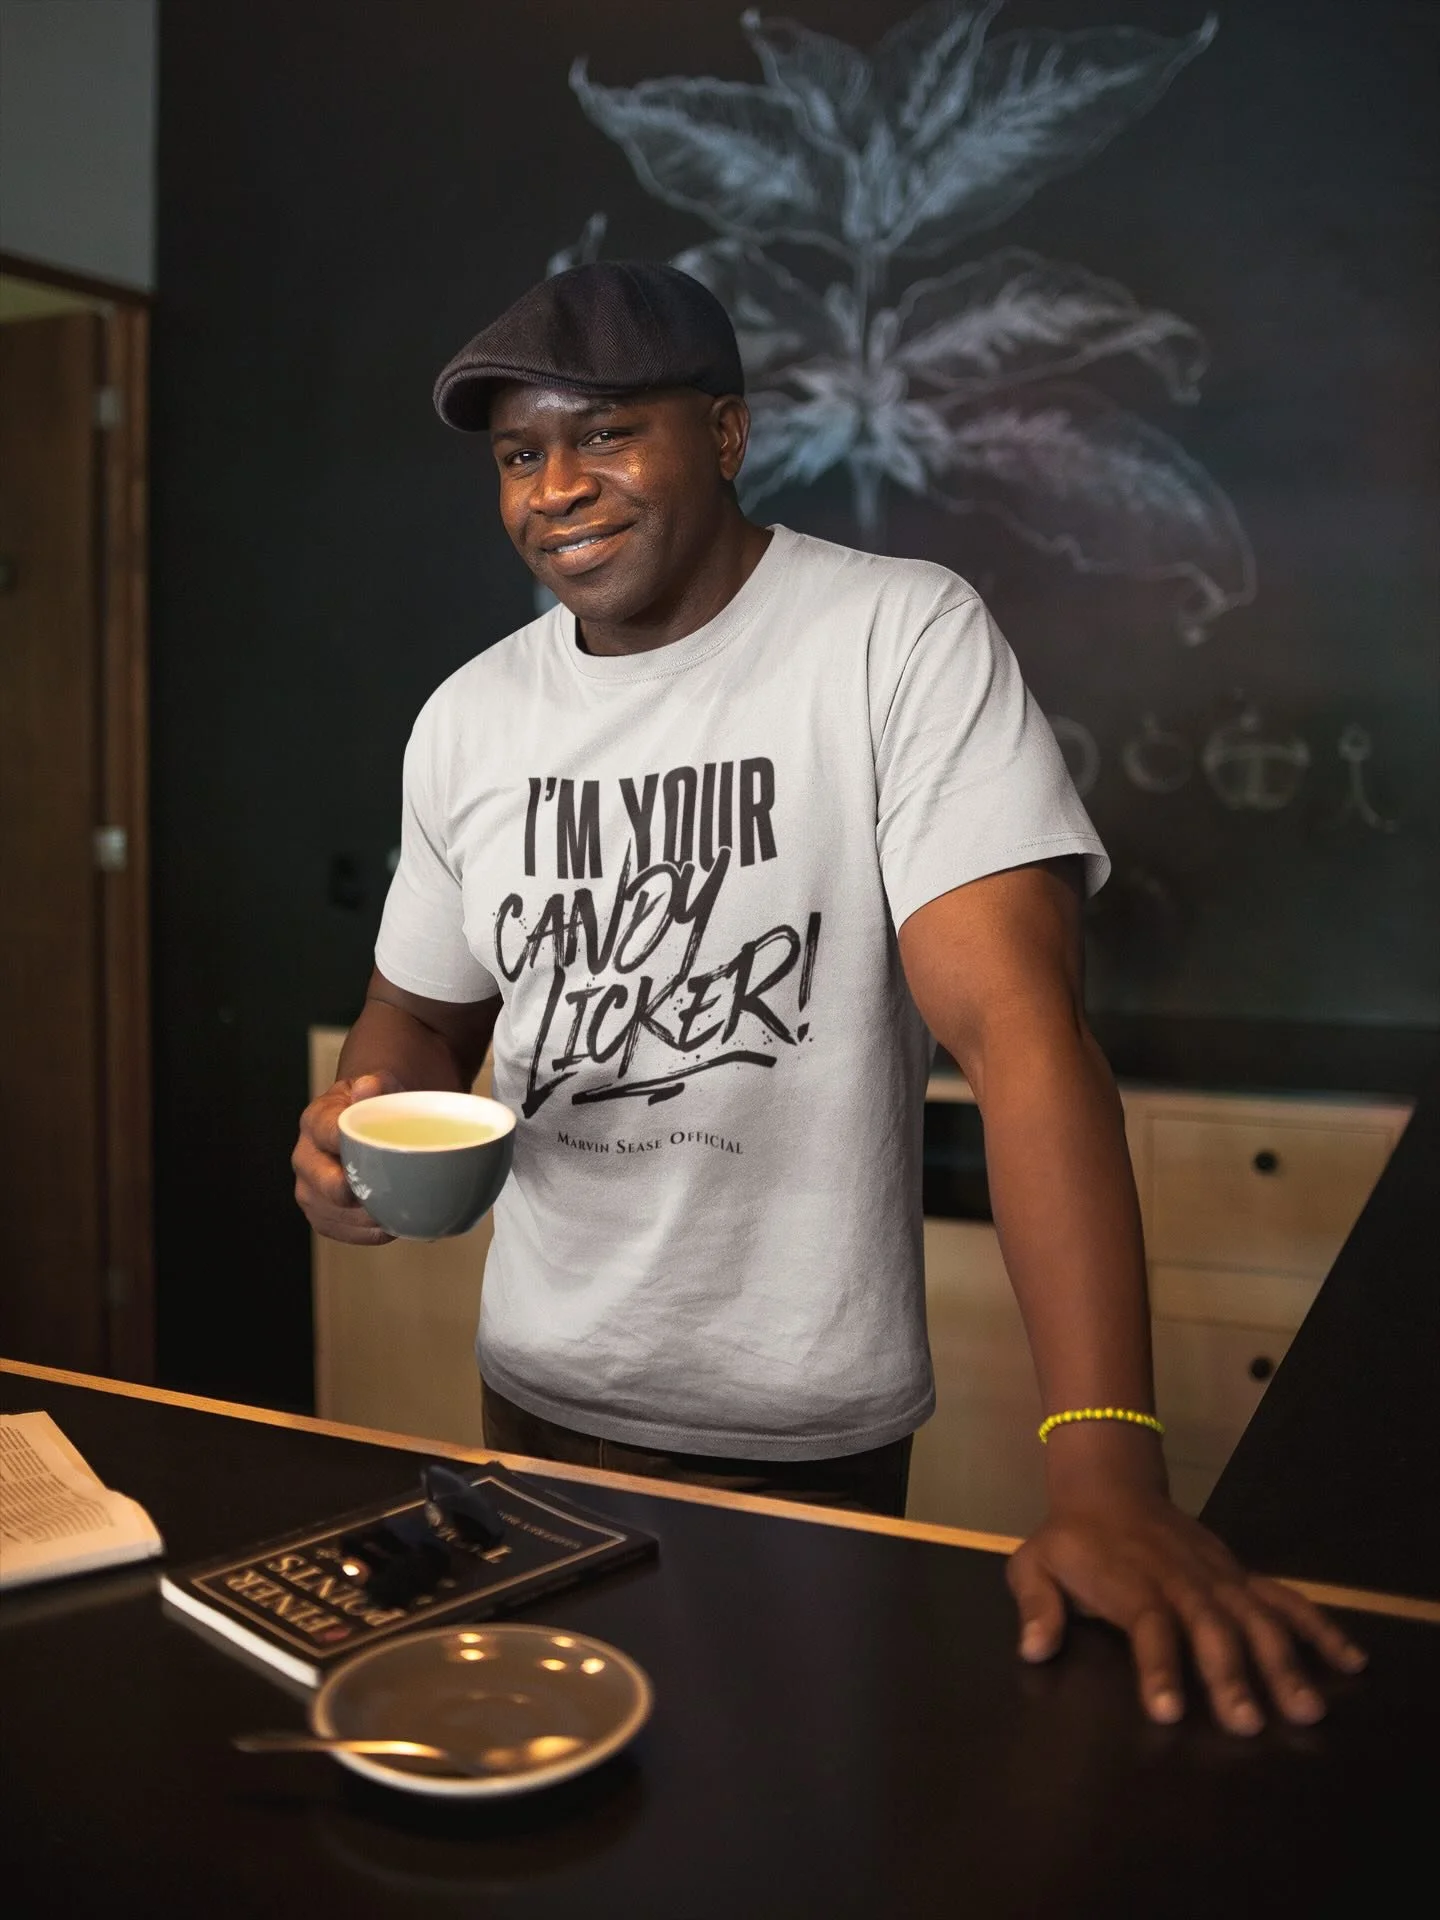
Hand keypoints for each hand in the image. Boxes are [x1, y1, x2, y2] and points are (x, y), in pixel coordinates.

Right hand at [292, 1071, 405, 1244]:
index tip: (362, 1153)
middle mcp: (305, 1156)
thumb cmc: (374, 1108)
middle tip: (380, 1195)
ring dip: (362, 1218)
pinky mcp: (320, 1213)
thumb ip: (378, 1085)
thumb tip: (369, 1087)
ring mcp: (309, 1187)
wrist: (367, 1128)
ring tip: (394, 1215)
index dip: (340, 1142)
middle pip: (321, 1180)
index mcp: (317, 1120)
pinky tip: (388, 1228)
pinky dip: (364, 1233)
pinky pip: (337, 1230)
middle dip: (349, 1191)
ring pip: (328, 1211)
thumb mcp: (379, 1087)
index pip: (324, 1130)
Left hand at [1007, 1487, 1367, 1734]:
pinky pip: (1284, 1599)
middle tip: (1247, 1724)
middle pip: (1210, 1627)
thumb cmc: (1072, 1539)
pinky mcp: (1239, 1574)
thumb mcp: (1034, 1563)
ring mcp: (1216, 1576)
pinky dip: (1318, 1627)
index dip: (1158, 1666)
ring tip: (1305, 1707)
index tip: (1168, 1710)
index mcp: (1130, 1583)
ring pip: (1255, 1617)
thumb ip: (1035, 1605)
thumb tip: (1034, 1650)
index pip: (1147, 1625)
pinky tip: (1349, 1661)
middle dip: (1229, 1674)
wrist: (1110, 1486)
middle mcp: (1180, 1580)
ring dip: (1282, 1661)